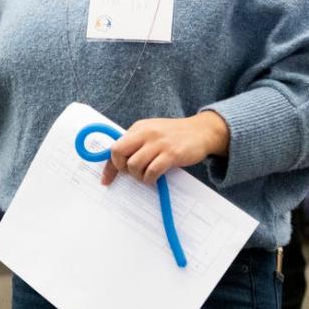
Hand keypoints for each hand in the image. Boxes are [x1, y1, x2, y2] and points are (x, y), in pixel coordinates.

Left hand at [102, 111, 229, 186]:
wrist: (202, 131)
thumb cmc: (174, 135)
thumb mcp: (152, 133)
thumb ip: (136, 144)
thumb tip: (117, 164)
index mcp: (139, 127)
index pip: (115, 147)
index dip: (109, 166)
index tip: (106, 181)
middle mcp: (146, 133)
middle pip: (118, 152)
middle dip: (121, 167)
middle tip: (132, 172)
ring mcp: (159, 143)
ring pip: (134, 164)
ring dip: (138, 175)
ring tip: (146, 175)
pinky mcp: (171, 154)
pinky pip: (151, 171)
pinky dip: (150, 179)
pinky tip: (155, 178)